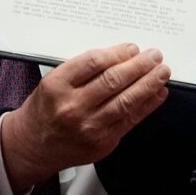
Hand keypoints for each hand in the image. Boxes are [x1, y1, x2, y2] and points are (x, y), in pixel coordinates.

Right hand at [0, 43, 169, 192]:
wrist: (33, 146)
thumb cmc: (45, 109)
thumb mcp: (53, 81)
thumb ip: (83, 70)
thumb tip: (121, 57)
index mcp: (57, 85)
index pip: (94, 63)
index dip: (118, 53)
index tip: (132, 48)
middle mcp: (72, 107)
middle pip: (113, 81)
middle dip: (139, 66)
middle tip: (154, 55)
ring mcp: (88, 127)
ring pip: (126, 101)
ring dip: (149, 84)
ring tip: (162, 72)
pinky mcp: (102, 143)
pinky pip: (130, 120)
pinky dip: (147, 105)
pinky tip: (157, 93)